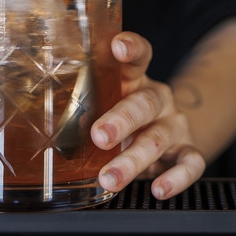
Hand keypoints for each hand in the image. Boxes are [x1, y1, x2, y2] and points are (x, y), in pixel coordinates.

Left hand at [91, 32, 205, 199]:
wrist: (166, 134)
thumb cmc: (121, 116)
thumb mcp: (104, 103)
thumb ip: (84, 107)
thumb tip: (45, 125)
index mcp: (135, 79)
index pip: (138, 56)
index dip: (130, 47)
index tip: (117, 46)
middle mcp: (158, 98)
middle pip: (144, 103)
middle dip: (121, 120)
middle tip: (99, 136)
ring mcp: (174, 124)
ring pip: (158, 138)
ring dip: (133, 160)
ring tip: (109, 177)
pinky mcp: (188, 149)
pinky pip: (190, 164)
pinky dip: (176, 179)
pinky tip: (158, 189)